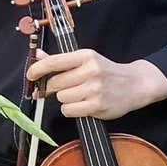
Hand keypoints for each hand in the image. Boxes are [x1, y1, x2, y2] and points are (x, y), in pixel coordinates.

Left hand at [26, 47, 166, 121]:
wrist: (135, 85)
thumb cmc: (107, 72)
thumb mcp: (86, 61)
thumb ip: (61, 60)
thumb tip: (37, 55)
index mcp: (86, 56)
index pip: (54, 62)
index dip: (37, 69)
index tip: (30, 75)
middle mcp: (91, 71)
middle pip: (55, 83)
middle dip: (56, 88)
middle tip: (68, 87)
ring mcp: (95, 89)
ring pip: (61, 98)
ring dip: (66, 99)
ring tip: (81, 95)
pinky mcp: (97, 106)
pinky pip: (69, 110)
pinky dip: (72, 110)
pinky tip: (83, 105)